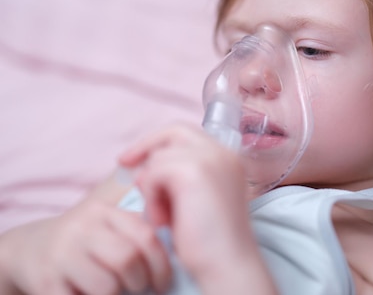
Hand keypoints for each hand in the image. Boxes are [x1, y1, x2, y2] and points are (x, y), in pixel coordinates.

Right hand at [0, 192, 170, 294]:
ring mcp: (61, 254)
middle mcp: (81, 228)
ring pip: (107, 286)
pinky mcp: (45, 281)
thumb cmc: (82, 243)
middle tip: (138, 287)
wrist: (27, 248)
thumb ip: (136, 234)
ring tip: (112, 291)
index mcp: (104, 212)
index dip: (161, 265)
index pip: (145, 236)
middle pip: (127, 259)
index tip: (163, 282)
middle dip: (139, 281)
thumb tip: (176, 256)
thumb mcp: (107, 227)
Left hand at [119, 123, 277, 293]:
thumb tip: (144, 168)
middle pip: (175, 130)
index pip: (188, 132)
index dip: (159, 141)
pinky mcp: (195, 171)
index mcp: (228, 157)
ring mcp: (211, 158)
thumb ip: (180, 176)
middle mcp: (223, 152)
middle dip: (146, 145)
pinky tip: (163, 219)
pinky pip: (155, 171)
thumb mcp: (197, 198)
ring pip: (160, 156)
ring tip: (162, 215)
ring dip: (152, 186)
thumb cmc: (209, 240)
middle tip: (123, 163)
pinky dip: (152, 195)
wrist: (226, 263)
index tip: (134, 158)